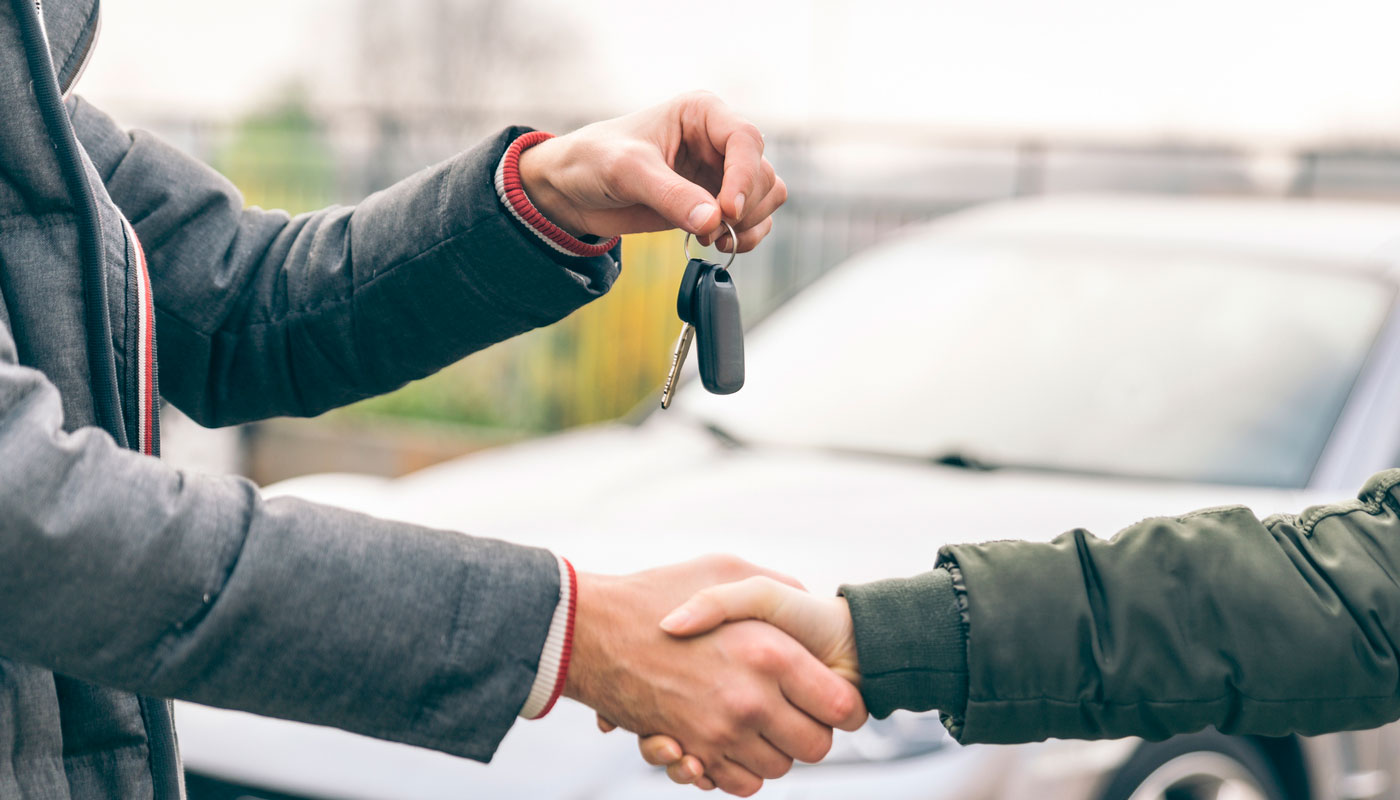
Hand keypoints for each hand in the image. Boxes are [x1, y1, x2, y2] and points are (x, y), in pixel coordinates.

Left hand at [517, 91, 785, 251]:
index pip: (746, 140)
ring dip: (748, 223)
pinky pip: (754, 220)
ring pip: (766, 197)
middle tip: (712, 230)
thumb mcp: (627, 171)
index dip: (744, 177)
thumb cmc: (594, 160)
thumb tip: (714, 222)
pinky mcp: (714, 203)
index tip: (726, 211)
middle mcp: (717, 140)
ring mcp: (719, 173)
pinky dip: (745, 237)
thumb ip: (670, 195)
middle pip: (763, 173)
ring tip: (710, 238)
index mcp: (701, 113)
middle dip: (744, 207)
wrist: (572, 189)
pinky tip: (714, 244)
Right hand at [566, 557, 864, 796]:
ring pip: (778, 769)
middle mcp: (749, 701)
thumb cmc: (659, 592)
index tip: (833, 697)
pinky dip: (740, 769)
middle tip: (796, 710)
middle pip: (816, 747)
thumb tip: (810, 607)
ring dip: (774, 750)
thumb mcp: (727, 570)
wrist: (591, 630)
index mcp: (770, 654)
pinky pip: (739, 783)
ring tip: (759, 720)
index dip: (843, 705)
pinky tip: (732, 738)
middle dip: (812, 732)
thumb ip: (778, 585)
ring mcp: (718, 733)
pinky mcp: (690, 752)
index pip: (840, 706)